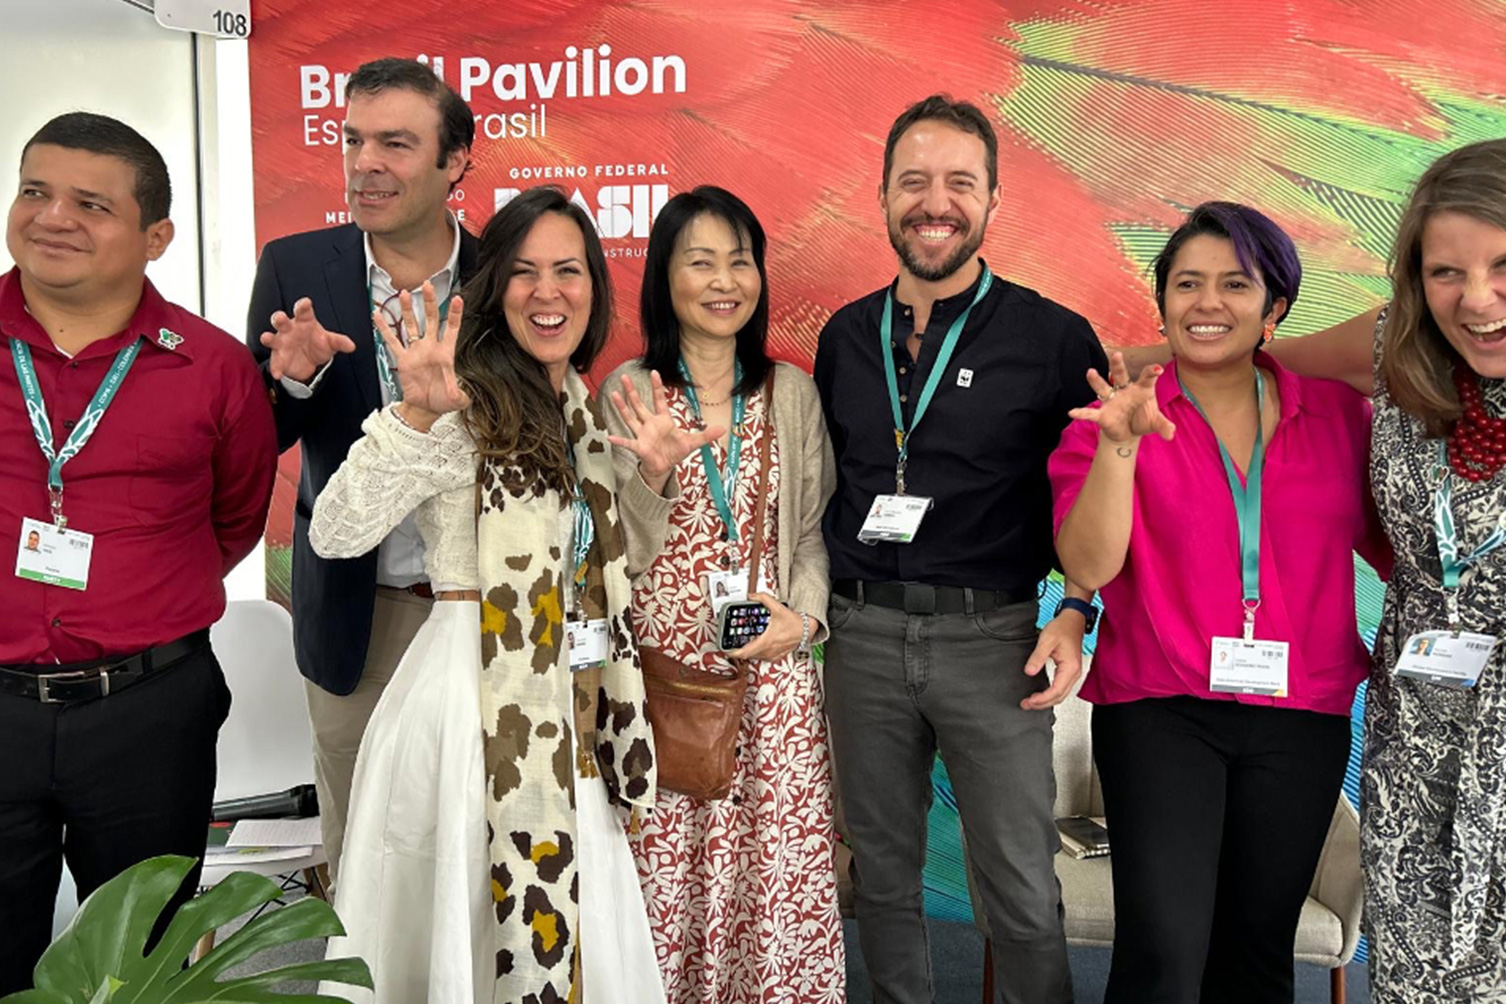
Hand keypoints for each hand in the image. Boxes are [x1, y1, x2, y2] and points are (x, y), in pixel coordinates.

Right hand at [259, 297, 357, 381]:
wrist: (310, 361)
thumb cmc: (318, 343)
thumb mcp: (331, 343)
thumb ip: (340, 342)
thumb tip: (351, 346)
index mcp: (304, 321)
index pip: (303, 311)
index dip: (303, 306)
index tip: (306, 303)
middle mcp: (290, 329)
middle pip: (281, 321)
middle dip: (279, 318)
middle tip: (280, 317)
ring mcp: (282, 343)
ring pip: (272, 338)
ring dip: (268, 337)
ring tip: (266, 337)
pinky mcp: (278, 358)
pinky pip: (275, 362)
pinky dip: (275, 368)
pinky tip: (277, 374)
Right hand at [374, 282, 468, 421]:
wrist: (425, 408)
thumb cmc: (442, 401)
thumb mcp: (455, 399)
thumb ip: (458, 394)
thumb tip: (459, 396)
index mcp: (445, 353)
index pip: (451, 328)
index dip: (454, 314)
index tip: (457, 298)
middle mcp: (430, 348)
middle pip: (430, 319)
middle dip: (429, 302)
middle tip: (428, 285)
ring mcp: (416, 351)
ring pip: (411, 325)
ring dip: (407, 310)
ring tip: (405, 293)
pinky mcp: (403, 358)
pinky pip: (392, 341)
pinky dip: (384, 328)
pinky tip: (378, 315)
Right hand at [607, 371, 724, 479]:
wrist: (664, 467)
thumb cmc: (675, 451)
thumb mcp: (692, 443)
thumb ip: (706, 436)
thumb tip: (723, 429)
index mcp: (663, 420)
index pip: (659, 399)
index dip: (657, 387)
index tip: (653, 372)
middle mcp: (650, 424)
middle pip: (639, 404)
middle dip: (632, 391)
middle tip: (624, 376)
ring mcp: (642, 434)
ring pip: (630, 417)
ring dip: (622, 407)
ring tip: (613, 394)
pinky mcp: (639, 447)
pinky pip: (628, 443)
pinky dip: (620, 441)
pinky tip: (610, 437)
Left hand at [727, 593, 803, 662]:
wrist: (806, 630)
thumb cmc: (794, 623)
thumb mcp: (777, 607)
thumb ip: (763, 598)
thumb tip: (752, 595)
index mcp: (765, 642)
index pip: (744, 653)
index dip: (732, 653)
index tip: (726, 650)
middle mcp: (768, 651)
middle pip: (747, 655)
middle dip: (739, 650)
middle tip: (732, 643)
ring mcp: (772, 655)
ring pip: (754, 657)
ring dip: (748, 651)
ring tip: (743, 643)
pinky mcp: (776, 656)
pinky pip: (762, 657)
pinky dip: (756, 652)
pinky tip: (756, 645)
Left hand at [1020, 610, 1086, 709]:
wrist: (1073, 620)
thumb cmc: (1062, 628)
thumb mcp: (1046, 640)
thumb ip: (1037, 657)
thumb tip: (1029, 671)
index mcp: (1070, 667)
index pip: (1056, 691)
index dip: (1042, 699)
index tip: (1029, 700)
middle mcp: (1074, 673)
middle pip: (1059, 697)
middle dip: (1042, 704)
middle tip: (1026, 705)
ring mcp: (1073, 673)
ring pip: (1061, 695)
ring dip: (1046, 701)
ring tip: (1031, 702)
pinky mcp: (1069, 671)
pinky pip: (1061, 688)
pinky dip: (1050, 695)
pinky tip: (1041, 695)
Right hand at [1067, 351, 1175, 444]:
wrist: (1128, 433)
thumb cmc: (1143, 420)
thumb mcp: (1155, 423)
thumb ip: (1163, 426)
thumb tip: (1171, 434)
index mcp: (1141, 389)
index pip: (1147, 377)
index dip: (1152, 372)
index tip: (1158, 369)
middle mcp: (1125, 391)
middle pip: (1120, 374)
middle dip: (1117, 365)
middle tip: (1117, 354)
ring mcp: (1112, 401)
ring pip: (1103, 387)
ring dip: (1096, 380)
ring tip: (1090, 372)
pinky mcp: (1103, 414)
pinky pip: (1091, 412)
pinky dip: (1082, 413)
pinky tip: (1072, 413)